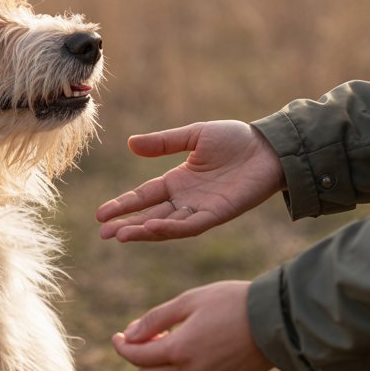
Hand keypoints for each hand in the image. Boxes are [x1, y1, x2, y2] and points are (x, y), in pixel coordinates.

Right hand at [96, 121, 284, 241]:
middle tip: (103, 234)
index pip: (144, 197)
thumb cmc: (236, 140)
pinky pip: (190, 225)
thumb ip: (164, 142)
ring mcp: (201, 209)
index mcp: (177, 181)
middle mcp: (186, 199)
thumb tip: (130, 144)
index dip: (122, 205)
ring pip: (166, 225)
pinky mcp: (217, 214)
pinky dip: (170, 228)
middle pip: (150, 216)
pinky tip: (151, 227)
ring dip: (144, 231)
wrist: (269, 147)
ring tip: (121, 234)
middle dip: (126, 225)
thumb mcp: (194, 136)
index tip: (100, 215)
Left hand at [111, 281, 271, 370]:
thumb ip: (155, 319)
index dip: (121, 347)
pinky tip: (196, 349)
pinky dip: (186, 370)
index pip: (136, 357)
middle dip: (140, 356)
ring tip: (171, 341)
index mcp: (179, 351)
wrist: (279, 320)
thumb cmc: (233, 302)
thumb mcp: (189, 301)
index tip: (116, 336)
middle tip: (146, 335)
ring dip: (162, 366)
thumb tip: (127, 336)